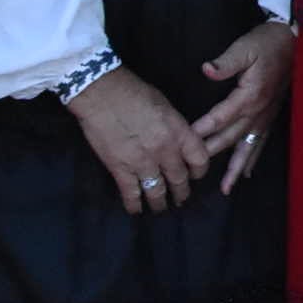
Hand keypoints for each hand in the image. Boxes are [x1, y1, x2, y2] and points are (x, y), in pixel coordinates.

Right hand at [69, 69, 213, 213]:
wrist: (103, 93)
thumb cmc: (135, 92)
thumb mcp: (166, 107)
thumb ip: (175, 129)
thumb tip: (178, 143)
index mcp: (179, 133)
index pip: (200, 160)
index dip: (200, 171)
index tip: (195, 175)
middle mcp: (165, 151)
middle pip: (180, 180)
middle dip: (181, 192)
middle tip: (180, 198)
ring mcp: (142, 162)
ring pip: (157, 191)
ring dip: (160, 202)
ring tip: (161, 207)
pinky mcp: (120, 169)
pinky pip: (131, 194)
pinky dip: (134, 205)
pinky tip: (136, 210)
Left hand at [194, 18, 295, 194]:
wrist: (293, 42)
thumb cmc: (267, 44)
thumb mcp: (245, 47)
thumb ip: (226, 62)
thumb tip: (206, 70)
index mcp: (249, 96)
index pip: (221, 118)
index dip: (202, 129)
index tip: (185, 140)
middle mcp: (257, 111)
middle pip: (231, 137)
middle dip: (212, 153)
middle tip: (193, 169)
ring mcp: (266, 116)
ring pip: (248, 146)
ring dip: (236, 167)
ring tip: (227, 187)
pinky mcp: (271, 116)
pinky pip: (261, 141)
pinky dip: (253, 158)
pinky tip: (246, 172)